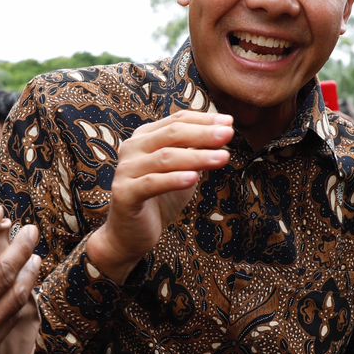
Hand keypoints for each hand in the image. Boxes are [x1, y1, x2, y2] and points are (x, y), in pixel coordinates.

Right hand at [87, 109, 232, 281]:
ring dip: (197, 156)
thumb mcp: (182, 171)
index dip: (204, 120)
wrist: (129, 234)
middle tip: (228, 134)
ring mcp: (126, 170)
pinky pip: (152, 183)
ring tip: (223, 158)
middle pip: (172, 133)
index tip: (229, 122)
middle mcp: (132, 148)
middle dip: (203, 133)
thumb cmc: (159, 200)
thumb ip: (196, 152)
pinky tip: (195, 178)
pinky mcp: (124, 193)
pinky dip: (175, 179)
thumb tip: (224, 134)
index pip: (176, 120)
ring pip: (165, 158)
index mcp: (145, 137)